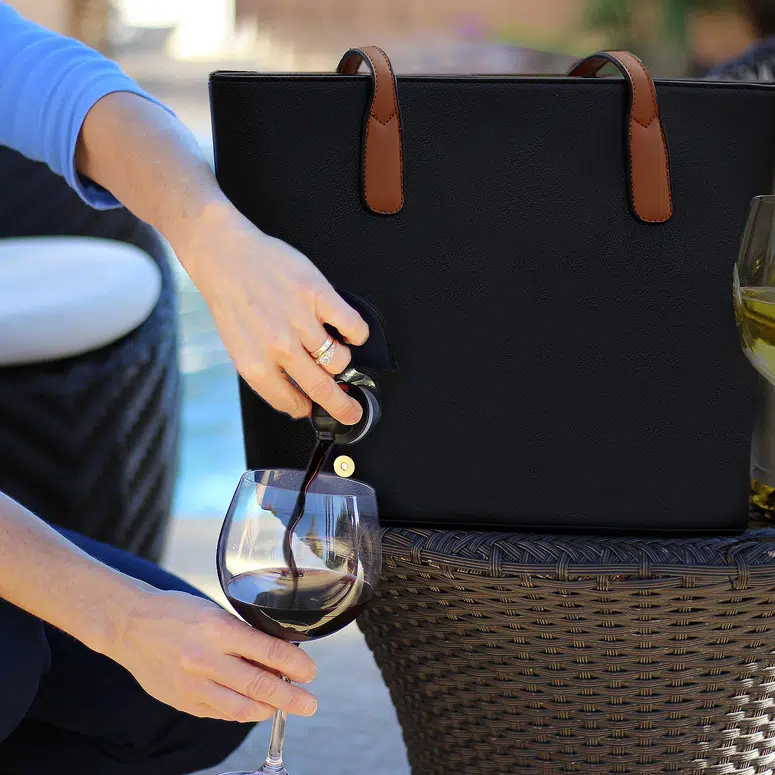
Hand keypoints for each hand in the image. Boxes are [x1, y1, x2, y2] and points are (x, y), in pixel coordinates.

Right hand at [109, 588, 317, 722]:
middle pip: (259, 685)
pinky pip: (220, 714)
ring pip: (241, 707)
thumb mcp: (215, 612)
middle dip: (291, 697)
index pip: (268, 650)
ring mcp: (193, 684)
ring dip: (268, 709)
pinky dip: (241, 712)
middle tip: (310, 704)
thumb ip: (243, 636)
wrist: (130, 625)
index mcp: (218, 629)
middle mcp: (206, 659)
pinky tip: (252, 708)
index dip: (295, 664)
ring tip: (282, 707)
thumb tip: (276, 657)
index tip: (311, 672)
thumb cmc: (177, 612)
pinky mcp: (182, 701)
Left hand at [178, 202, 369, 424]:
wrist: (224, 255)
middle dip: (342, 406)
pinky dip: (356, 334)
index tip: (315, 408)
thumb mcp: (239, 345)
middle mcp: (278, 347)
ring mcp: (299, 320)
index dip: (306, 409)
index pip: (290, 403)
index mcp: (254, 364)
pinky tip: (348, 331)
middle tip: (351, 412)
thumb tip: (296, 391)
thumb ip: (266, 370)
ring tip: (334, 348)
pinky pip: (353, 327)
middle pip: (322, 389)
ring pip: (339, 359)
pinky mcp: (318, 294)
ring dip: (341, 360)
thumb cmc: (231, 298)